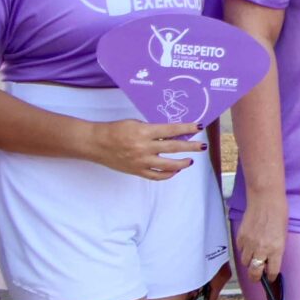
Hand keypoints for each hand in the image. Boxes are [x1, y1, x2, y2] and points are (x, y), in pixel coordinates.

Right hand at [81, 119, 203, 179]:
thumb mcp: (135, 124)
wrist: (97, 143)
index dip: (186, 128)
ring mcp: (141, 162)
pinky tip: (175, 171)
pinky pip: (156, 176)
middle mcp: (145, 148)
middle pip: (174, 148)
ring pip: (168, 166)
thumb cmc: (115, 130)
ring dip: (182, 163)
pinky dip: (168, 174)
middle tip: (202, 146)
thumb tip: (171, 134)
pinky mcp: (137, 171)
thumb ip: (152, 130)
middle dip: (190, 147)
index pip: (171, 130)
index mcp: (144, 132)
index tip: (198, 127)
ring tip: (190, 161)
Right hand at [234, 201, 287, 291]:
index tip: (270, 278)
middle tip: (257, 277)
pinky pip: (240, 250)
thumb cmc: (278, 214)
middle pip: (254, 272)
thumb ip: (276, 250)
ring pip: (245, 262)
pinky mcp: (240, 237)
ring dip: (250, 262)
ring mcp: (249, 243)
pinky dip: (244, 250)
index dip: (271, 277)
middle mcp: (262, 249)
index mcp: (276, 249)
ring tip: (254, 256)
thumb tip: (269, 261)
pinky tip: (249, 244)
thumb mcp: (283, 235)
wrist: (265, 199)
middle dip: (255, 277)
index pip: (272, 271)